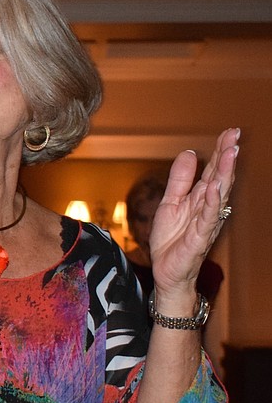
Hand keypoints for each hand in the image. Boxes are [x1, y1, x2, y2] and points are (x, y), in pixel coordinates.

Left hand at [149, 127, 238, 302]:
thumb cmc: (171, 240)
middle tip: (235, 135)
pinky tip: (214, 186)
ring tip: (230, 153)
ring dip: (225, 173)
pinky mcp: (199, 237)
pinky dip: (211, 201)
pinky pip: (208, 217)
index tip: (230, 131)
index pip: (214, 170)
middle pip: (220, 177)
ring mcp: (206, 222)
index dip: (221, 151)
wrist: (167, 271)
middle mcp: (208, 207)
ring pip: (219, 194)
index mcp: (200, 198)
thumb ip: (179, 180)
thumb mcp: (170, 203)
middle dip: (227, 156)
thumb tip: (189, 152)